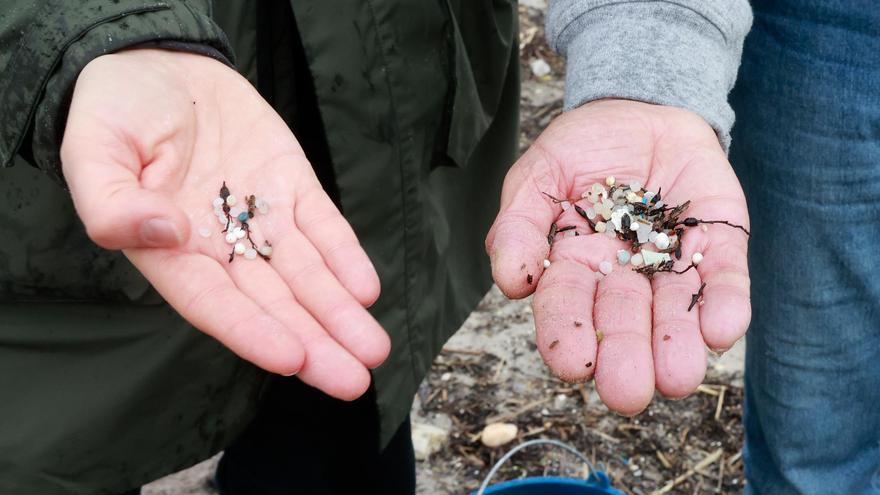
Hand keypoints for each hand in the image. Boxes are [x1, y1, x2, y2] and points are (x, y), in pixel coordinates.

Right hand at [61, 49, 389, 399]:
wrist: (156, 65)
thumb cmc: (114, 112)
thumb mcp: (94, 150)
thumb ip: (111, 201)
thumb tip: (164, 232)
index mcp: (170, 251)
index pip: (214, 303)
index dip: (252, 331)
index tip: (291, 358)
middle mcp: (222, 246)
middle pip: (273, 303)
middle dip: (314, 342)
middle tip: (352, 381)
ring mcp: (262, 216)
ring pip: (306, 274)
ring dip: (339, 311)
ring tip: (372, 349)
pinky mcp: (292, 186)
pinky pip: (323, 225)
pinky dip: (345, 255)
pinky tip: (365, 288)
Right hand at [486, 100, 749, 413]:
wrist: (640, 113)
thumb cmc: (579, 150)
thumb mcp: (536, 177)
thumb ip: (518, 225)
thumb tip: (511, 282)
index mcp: (573, 269)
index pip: (567, 309)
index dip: (568, 336)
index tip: (574, 365)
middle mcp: (623, 279)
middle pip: (624, 322)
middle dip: (627, 356)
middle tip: (629, 392)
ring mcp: (673, 265)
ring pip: (676, 312)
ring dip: (678, 344)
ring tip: (678, 377)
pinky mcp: (720, 246)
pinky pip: (726, 278)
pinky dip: (725, 304)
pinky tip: (721, 330)